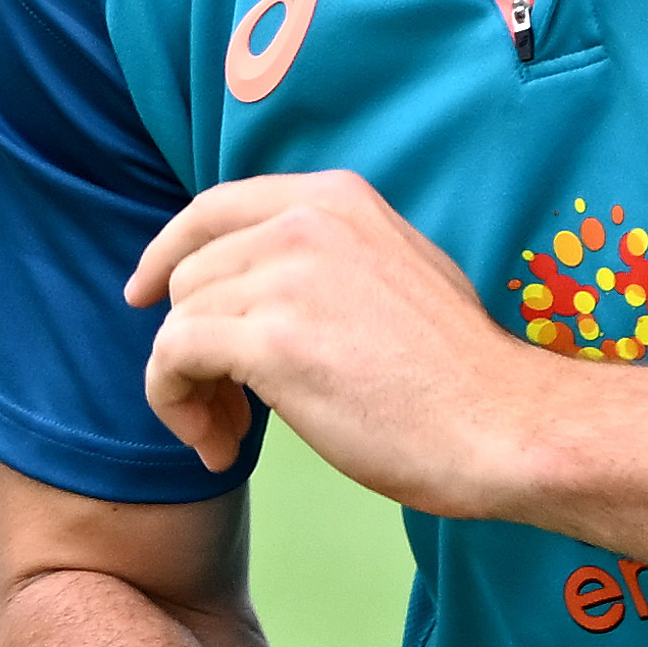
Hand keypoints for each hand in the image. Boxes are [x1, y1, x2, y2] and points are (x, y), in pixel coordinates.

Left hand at [128, 170, 555, 501]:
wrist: (503, 426)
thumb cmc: (459, 374)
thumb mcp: (399, 271)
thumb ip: (332, 258)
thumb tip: (260, 280)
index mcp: (336, 199)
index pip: (213, 209)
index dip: (166, 253)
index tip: (144, 296)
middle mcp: (305, 221)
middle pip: (189, 276)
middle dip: (193, 346)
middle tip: (230, 413)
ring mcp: (287, 276)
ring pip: (176, 323)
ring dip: (187, 389)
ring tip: (232, 436)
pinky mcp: (272, 340)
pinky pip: (172, 360)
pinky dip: (176, 407)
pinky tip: (221, 448)